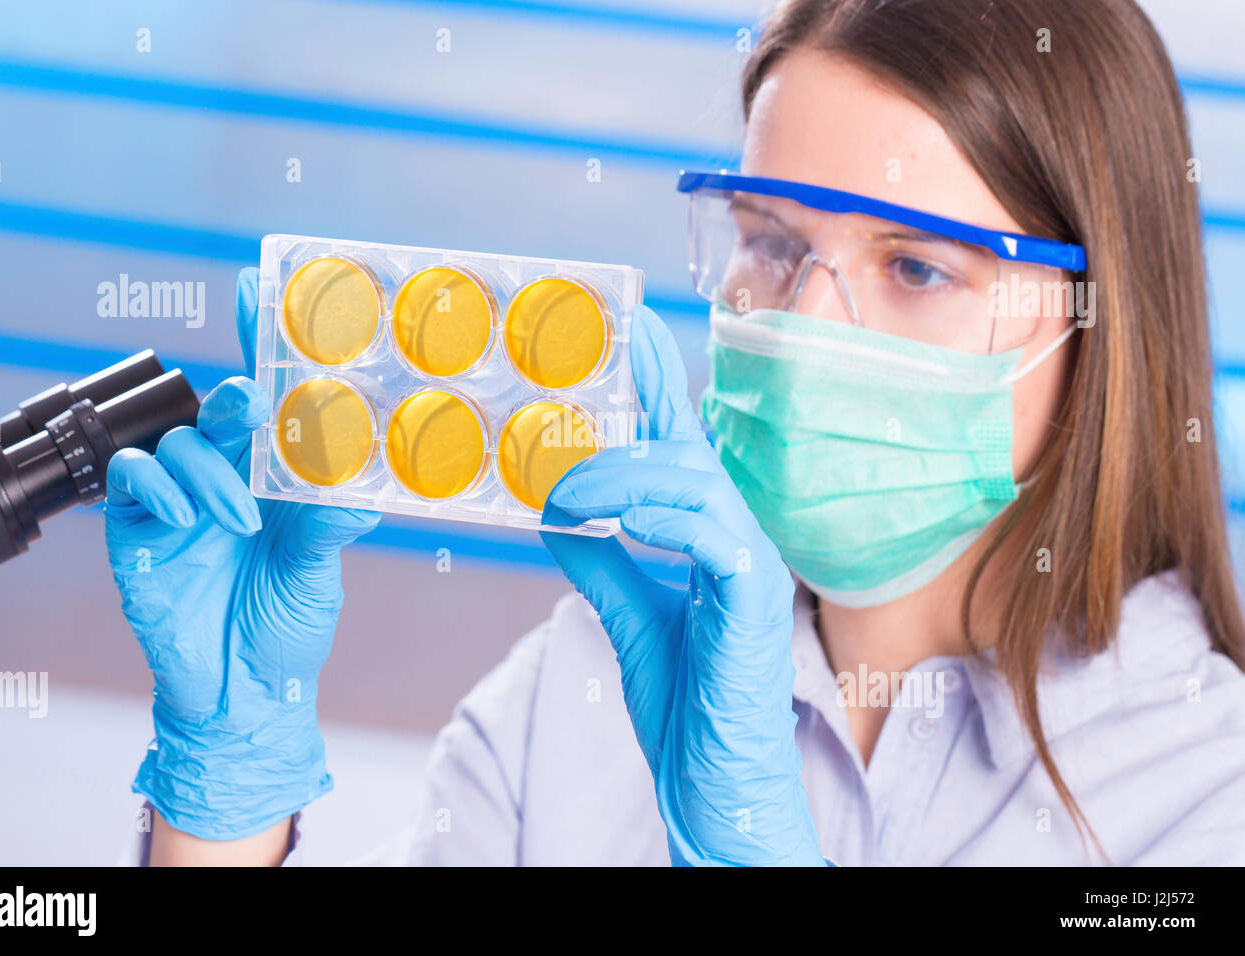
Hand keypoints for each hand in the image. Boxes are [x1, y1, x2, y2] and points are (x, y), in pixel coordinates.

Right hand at [105, 267, 379, 840]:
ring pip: (179, 441)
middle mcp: (227, 475)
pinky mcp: (139, 528)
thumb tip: (364, 492)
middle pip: (222, 407)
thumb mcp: (317, 575)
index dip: (266, 341)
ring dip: (208, 467)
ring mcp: (181, 500)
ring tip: (239, 519)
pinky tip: (189, 516)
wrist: (240, 697)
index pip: (273, 399)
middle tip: (250, 405)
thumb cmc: (286, 630)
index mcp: (277, 475)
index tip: (265, 284)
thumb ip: (327, 529)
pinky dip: (160, 486)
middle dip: (236, 396)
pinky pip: (136, 479)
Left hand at [541, 305, 824, 866]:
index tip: (631, 329)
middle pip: (683, 451)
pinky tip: (618, 523)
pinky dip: (659, 520)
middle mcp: (736, 539)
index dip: (658, 385)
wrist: (715, 784)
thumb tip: (557, 514)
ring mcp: (751, 566)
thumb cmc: (686, 704)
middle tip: (560, 437)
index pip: (680, 446)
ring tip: (567, 495)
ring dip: (620, 480)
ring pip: (693, 482)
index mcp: (708, 537)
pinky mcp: (756, 600)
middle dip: (623, 428)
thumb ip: (601, 563)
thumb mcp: (628, 617)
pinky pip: (711, 533)